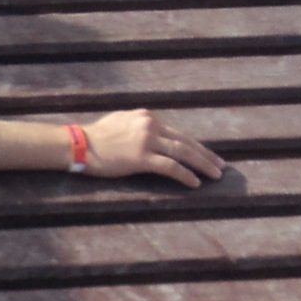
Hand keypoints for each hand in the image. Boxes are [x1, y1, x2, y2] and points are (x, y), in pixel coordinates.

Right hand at [80, 109, 225, 187]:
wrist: (78, 145)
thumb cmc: (94, 137)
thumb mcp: (120, 123)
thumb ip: (138, 126)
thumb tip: (149, 134)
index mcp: (147, 117)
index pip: (177, 133)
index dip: (195, 146)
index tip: (207, 155)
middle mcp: (151, 125)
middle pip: (186, 142)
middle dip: (206, 155)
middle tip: (222, 166)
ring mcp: (147, 140)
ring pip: (183, 153)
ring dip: (203, 165)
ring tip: (216, 176)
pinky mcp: (141, 157)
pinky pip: (170, 166)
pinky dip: (185, 175)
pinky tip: (195, 183)